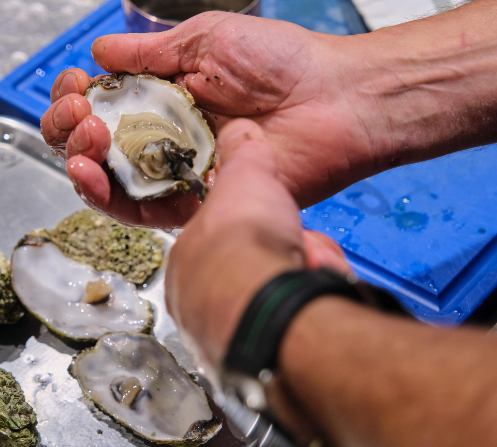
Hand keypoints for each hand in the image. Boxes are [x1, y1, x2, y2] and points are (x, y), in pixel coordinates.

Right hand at [41, 11, 389, 227]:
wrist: (335, 101)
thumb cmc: (281, 62)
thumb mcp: (206, 38)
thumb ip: (149, 52)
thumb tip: (99, 51)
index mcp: (162, 96)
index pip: (101, 104)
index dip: (75, 98)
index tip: (73, 87)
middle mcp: (163, 136)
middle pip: (94, 146)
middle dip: (68, 129)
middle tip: (79, 114)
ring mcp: (175, 171)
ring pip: (108, 182)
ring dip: (80, 163)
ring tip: (84, 141)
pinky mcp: (193, 203)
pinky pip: (140, 210)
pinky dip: (108, 197)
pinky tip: (93, 173)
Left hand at [163, 118, 350, 366]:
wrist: (269, 304)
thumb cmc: (246, 243)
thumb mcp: (244, 178)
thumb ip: (242, 155)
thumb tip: (239, 132)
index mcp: (184, 259)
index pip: (222, 239)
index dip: (257, 225)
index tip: (277, 221)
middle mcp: (196, 304)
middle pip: (253, 271)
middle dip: (285, 254)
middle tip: (298, 248)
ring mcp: (221, 336)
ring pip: (274, 299)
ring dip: (301, 276)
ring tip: (307, 270)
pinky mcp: (254, 363)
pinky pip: (290, 328)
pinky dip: (307, 309)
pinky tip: (312, 297)